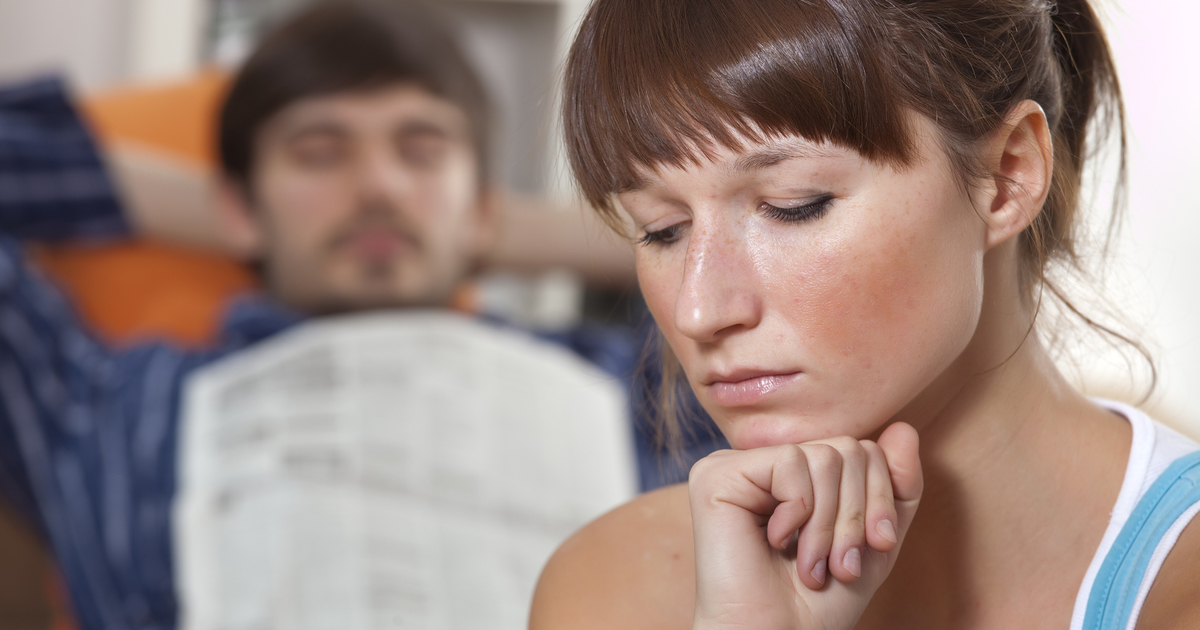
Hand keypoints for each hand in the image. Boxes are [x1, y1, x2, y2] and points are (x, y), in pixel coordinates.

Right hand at [688, 422, 921, 629]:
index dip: (880, 498)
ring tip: (812, 565)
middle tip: (841, 565)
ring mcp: (735, 465)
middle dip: (857, 514)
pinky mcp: (716, 475)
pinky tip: (775, 541)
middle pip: (846, 449)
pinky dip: (799, 511)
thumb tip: (904, 428)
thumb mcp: (874, 540)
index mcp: (794, 474)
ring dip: (829, 524)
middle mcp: (762, 463)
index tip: (873, 550)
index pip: (861, 449)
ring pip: (823, 457)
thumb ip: (894, 487)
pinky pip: (791, 463)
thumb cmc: (819, 602)